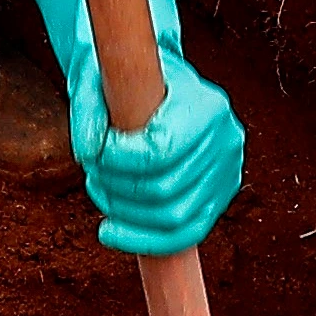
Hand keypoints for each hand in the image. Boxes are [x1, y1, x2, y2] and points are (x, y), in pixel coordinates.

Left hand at [22, 0, 248, 254]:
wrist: (157, 82)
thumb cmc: (123, 76)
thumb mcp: (98, 77)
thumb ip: (86, 111)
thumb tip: (89, 154)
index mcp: (205, 104)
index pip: (161, 152)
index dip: (119, 164)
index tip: (94, 154)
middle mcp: (227, 138)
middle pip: (166, 191)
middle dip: (118, 191)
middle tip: (93, 174)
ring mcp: (229, 171)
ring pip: (174, 219)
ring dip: (126, 215)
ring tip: (100, 192)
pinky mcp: (221, 196)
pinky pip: (187, 234)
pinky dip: (145, 240)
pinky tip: (111, 231)